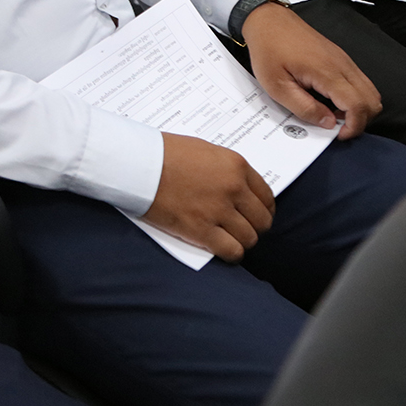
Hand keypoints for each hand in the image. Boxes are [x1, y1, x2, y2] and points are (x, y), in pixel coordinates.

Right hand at [142, 133, 273, 260]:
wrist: (138, 163)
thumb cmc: (165, 153)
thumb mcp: (205, 151)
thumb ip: (227, 170)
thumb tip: (239, 188)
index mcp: (236, 166)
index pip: (267, 196)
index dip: (264, 209)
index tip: (257, 215)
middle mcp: (233, 189)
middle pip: (261, 220)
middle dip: (254, 227)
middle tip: (242, 228)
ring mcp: (218, 211)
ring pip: (249, 238)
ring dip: (241, 241)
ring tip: (229, 238)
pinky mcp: (201, 230)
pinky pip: (231, 251)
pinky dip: (230, 253)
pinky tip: (221, 248)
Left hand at [242, 1, 380, 138]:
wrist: (268, 20)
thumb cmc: (268, 49)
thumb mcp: (276, 86)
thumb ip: (304, 108)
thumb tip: (328, 123)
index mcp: (328, 72)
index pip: (359, 105)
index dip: (354, 127)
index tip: (338, 135)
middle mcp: (343, 65)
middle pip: (373, 100)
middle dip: (360, 120)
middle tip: (336, 127)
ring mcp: (344, 59)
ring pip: (370, 91)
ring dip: (358, 108)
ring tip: (331, 114)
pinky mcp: (341, 57)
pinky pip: (360, 81)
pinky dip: (354, 97)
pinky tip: (330, 100)